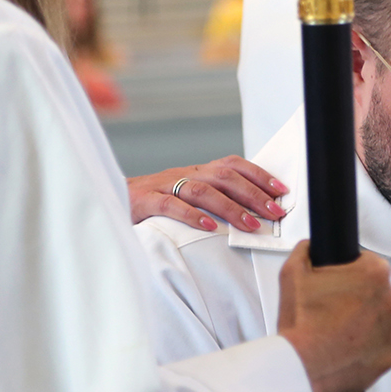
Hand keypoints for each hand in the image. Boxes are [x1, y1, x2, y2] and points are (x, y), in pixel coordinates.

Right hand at [127, 157, 288, 231]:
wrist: (109, 199)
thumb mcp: (186, 195)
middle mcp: (184, 174)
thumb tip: (253, 212)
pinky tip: (209, 227)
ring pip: (202, 190)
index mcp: (196, 171)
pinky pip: (170, 206)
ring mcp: (163, 186)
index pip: (233, 164)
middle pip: (225, 176)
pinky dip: (191, 215)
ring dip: (230, 207)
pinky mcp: (144, 201)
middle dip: (254, 194)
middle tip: (275, 213)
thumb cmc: (154, 202)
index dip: (259, 175)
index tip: (281, 191)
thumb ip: (214, 198)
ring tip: (251, 225)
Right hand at [277, 242, 390, 391]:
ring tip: (341, 331)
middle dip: (360, 298)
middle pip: (378, 291)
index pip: (368, 263)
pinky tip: (350, 347)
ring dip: (368, 322)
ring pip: (384, 317)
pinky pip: (386, 343)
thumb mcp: (292, 274)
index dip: (350, 273)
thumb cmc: (302, 325)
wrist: (303, 368)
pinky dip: (372, 345)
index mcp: (374, 273)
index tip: (339, 285)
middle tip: (336, 310)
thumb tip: (309, 247)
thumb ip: (304, 251)